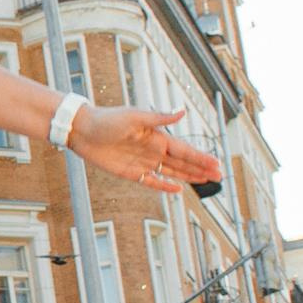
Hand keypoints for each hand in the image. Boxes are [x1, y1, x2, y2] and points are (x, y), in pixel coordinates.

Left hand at [70, 105, 220, 190]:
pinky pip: (152, 182)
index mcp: (157, 137)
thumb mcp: (134, 117)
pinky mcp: (130, 173)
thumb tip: (182, 111)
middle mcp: (153, 150)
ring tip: (206, 182)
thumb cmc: (107, 119)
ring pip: (172, 172)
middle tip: (220, 176)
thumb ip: (159, 118)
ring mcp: (143, 162)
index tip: (217, 164)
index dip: (201, 158)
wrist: (82, 130)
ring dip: (189, 177)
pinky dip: (165, 186)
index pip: (184, 150)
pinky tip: (178, 190)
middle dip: (201, 169)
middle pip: (182, 163)